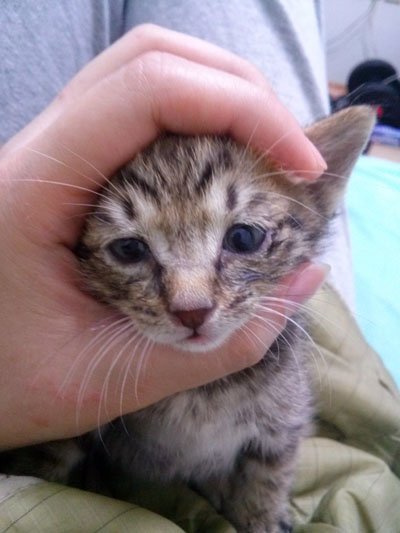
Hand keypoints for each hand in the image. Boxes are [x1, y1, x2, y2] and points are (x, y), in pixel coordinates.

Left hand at [0, 25, 326, 448]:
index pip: (151, 90)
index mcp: (33, 189)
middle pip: (156, 61)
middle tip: (291, 163)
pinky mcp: (71, 164)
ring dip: (224, 103)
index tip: (303, 171)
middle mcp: (39, 150)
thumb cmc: (10, 385)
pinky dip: (200, 123)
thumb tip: (305, 279)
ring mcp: (54, 150)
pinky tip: (225, 166)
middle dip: (245, 99)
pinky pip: (142, 111)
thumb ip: (217, 344)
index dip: (247, 113)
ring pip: (150, 75)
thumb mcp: (112, 378)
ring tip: (268, 159)